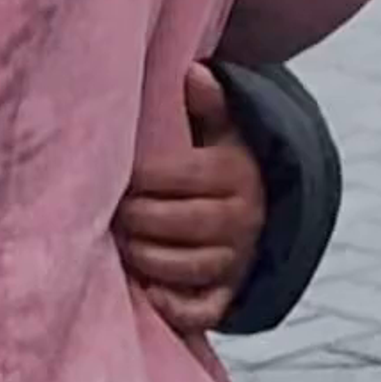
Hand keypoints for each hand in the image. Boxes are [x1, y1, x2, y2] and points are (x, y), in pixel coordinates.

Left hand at [113, 58, 263, 337]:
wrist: (270, 215)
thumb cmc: (228, 167)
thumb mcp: (227, 131)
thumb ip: (211, 103)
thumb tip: (194, 70)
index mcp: (235, 174)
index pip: (178, 176)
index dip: (140, 178)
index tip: (114, 176)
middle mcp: (241, 219)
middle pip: (177, 224)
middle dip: (135, 220)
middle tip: (110, 215)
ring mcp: (237, 261)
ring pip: (184, 266)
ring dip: (145, 259)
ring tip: (120, 246)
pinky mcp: (231, 295)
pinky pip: (202, 310)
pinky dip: (173, 306)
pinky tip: (146, 293)